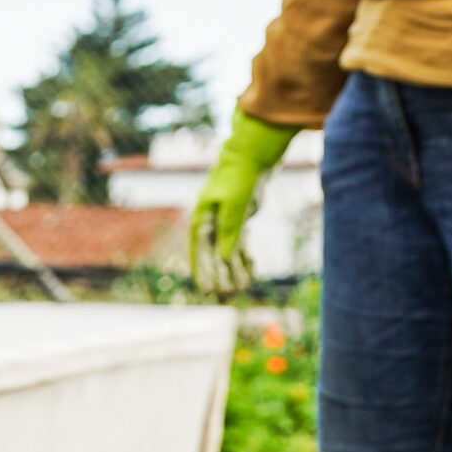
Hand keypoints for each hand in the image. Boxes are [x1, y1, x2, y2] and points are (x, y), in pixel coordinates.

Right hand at [189, 110, 298, 295]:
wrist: (252, 155)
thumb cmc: (239, 176)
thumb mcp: (234, 205)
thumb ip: (229, 232)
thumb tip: (223, 258)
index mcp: (201, 219)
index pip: (198, 251)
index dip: (203, 272)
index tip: (207, 290)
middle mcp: (209, 222)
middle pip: (212, 255)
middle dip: (219, 276)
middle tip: (226, 296)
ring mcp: (224, 221)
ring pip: (226, 251)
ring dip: (233, 269)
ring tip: (241, 288)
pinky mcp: (239, 218)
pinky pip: (239, 243)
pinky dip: (244, 256)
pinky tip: (251, 269)